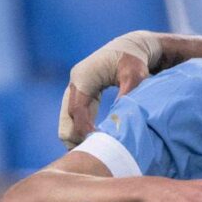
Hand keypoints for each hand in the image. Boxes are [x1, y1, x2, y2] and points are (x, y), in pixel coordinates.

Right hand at [59, 32, 161, 148]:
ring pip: (68, 120)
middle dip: (76, 137)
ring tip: (97, 151)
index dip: (84, 129)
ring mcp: (75, 89)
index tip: (97, 144)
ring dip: (78, 136)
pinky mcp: (81, 94)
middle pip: (66, 118)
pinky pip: (75, 117)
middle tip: (95, 154)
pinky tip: (97, 141)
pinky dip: (82, 129)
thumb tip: (118, 119)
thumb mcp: (135, 75)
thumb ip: (127, 94)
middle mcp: (74, 83)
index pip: (77, 110)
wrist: (131, 47)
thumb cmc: (134, 60)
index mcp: (83, 77)